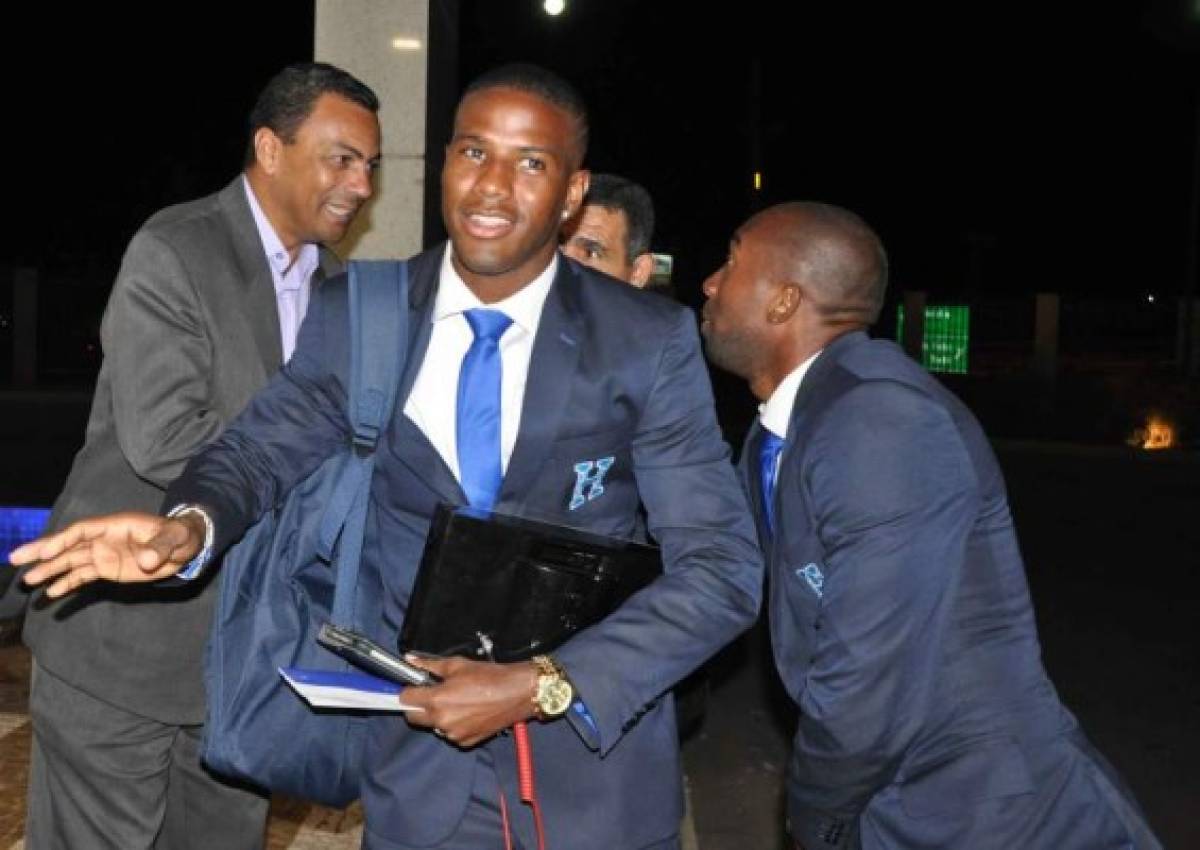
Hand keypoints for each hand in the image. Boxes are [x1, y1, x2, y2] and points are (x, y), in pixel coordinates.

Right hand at [10, 511, 205, 597]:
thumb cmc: (180, 536)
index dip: (62, 540)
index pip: (82, 531)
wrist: (185, 546)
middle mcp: (104, 538)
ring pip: (70, 560)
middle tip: (15, 559)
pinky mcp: (108, 568)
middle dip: (42, 551)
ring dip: (49, 570)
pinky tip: (52, 593)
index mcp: (115, 526)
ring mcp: (104, 553)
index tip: (45, 553)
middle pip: (67, 544)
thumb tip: (148, 562)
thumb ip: (161, 547)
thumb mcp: (175, 539)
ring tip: (27, 580)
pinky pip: (83, 575)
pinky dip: (67, 583)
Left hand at [400, 656, 538, 747]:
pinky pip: (450, 734)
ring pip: (433, 726)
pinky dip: (454, 725)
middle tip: (432, 693)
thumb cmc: (489, 676)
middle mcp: (442, 721)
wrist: (517, 693)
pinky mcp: (466, 742)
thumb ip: (429, 665)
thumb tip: (410, 660)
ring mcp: (453, 734)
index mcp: (437, 700)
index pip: (406, 700)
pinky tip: (468, 712)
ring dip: (438, 716)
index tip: (414, 686)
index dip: (408, 691)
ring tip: (457, 702)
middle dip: (418, 706)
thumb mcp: (457, 665)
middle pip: (414, 717)